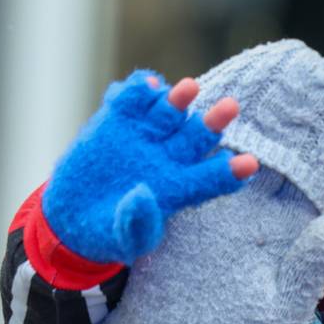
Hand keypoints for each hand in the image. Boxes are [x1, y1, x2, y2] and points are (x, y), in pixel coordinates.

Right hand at [42, 70, 257, 263]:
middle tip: (231, 106)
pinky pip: (132, 101)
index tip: (250, 164)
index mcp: (178, 190)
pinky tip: (149, 85)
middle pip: (197, 138)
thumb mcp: (124, 239)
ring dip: (180, 99)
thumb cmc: (109, 234)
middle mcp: (167, 159)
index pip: (210, 179)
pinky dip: (139, 91)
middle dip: (214, 122)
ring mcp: (143, 137)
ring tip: (191, 87)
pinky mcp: (116, 121)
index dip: (228, 172)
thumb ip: (137, 223)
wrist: (74, 214)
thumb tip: (145, 196)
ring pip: (169, 113)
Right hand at [99, 40, 323, 323]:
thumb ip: (312, 262)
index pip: (309, 176)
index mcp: (287, 228)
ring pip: (230, 148)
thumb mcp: (285, 300)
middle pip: (273, 152)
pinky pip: (192, 161)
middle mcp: (256, 209)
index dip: (322, 142)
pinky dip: (194, 133)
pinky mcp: (183, 204)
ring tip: (245, 83)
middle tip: (299, 75)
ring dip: (235, 115)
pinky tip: (199, 104)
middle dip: (285, 115)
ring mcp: (218, 204)